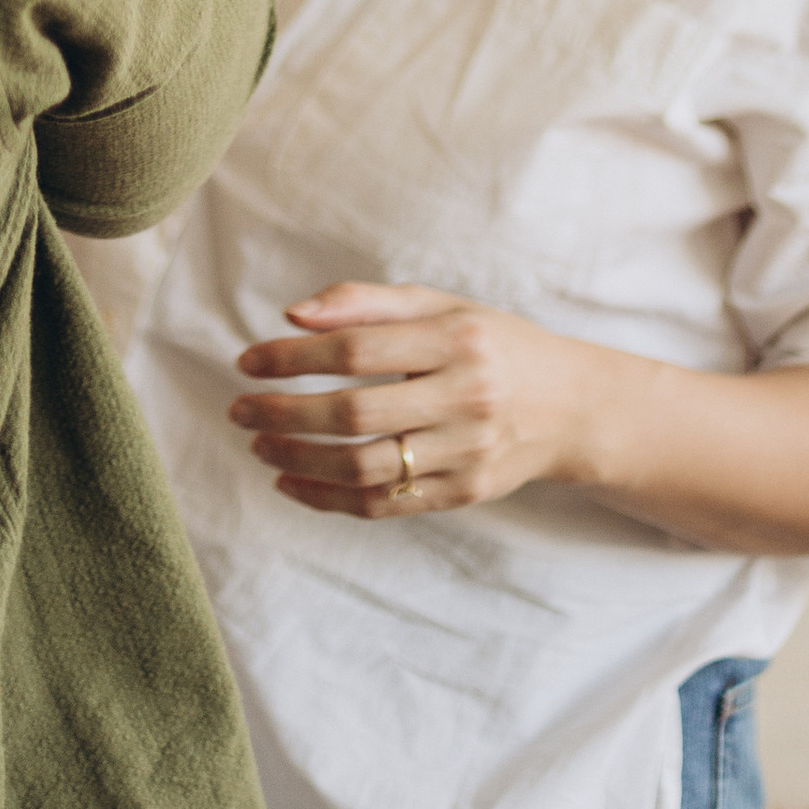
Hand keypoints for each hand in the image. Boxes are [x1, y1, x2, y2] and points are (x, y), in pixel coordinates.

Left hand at [227, 280, 592, 518]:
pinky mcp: (464, 494)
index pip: (356, 350)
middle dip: (284, 413)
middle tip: (238, 409)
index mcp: (456, 340)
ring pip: (366, 468)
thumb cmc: (490, 345)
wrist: (570, 407)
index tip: (247, 360)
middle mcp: (465, 398)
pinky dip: (329, 499)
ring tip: (259, 444)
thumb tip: (292, 314)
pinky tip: (291, 482)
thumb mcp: (440, 306)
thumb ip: (365, 303)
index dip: (293, 357)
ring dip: (299, 460)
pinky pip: (385, 505)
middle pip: (355, 414)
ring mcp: (467, 454)